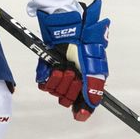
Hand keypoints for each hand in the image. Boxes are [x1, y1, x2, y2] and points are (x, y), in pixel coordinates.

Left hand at [36, 0, 108, 119]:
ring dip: (59, 80)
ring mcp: (60, 75)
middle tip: (73, 73)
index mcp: (88, 79)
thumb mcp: (95, 61)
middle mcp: (74, 79)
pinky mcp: (47, 70)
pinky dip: (47, 77)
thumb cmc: (84, 38)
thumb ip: (95, 83)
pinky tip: (53, 68)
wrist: (65, 24)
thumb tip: (93, 104)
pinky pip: (44, 84)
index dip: (82, 110)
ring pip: (56, 92)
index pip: (85, 103)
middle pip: (69, 99)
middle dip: (70, 87)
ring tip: (63, 67)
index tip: (78, 114)